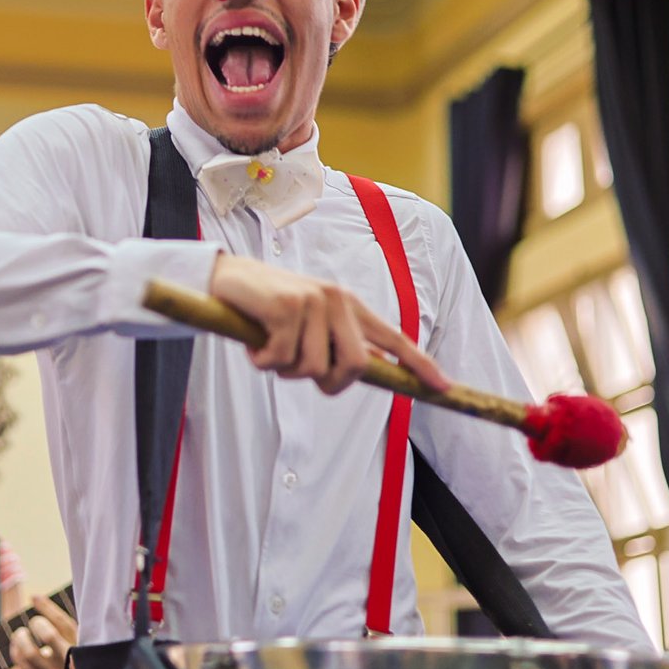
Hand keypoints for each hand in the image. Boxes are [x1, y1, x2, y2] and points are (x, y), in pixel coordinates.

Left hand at [8, 595, 77, 668]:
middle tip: (34, 623)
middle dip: (37, 624)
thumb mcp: (82, 646)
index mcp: (83, 648)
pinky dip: (16, 652)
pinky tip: (17, 647)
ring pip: (29, 652)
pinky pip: (22, 666)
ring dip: (20, 638)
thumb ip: (63, 627)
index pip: (63, 623)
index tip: (34, 597)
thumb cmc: (80, 665)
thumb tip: (36, 598)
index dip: (47, 607)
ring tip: (21, 634)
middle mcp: (70, 662)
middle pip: (49, 635)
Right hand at [209, 254, 448, 395]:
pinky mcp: (287, 306)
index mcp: (348, 305)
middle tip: (298, 372)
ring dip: (285, 370)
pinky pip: (282, 359)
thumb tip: (360, 371)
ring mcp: (313, 301)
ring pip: (314, 368)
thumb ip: (334, 344)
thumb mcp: (307, 325)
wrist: (224, 279)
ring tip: (269, 349)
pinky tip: (254, 344)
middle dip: (328, 382)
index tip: (443, 388)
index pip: (394, 338)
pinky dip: (263, 362)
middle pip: (356, 366)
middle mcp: (337, 300)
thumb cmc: (264, 309)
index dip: (420, 365)